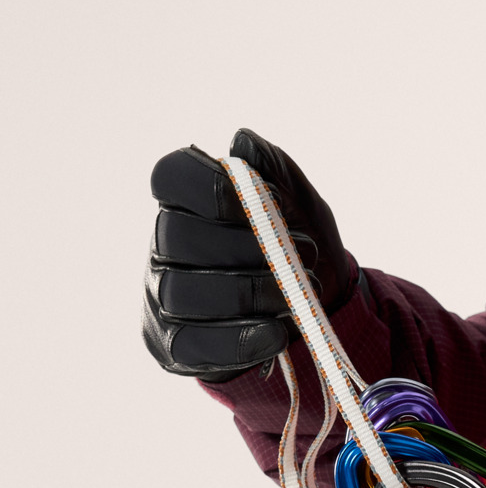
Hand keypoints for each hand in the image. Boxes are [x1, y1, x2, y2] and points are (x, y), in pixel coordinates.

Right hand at [142, 127, 355, 379]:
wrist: (318, 310)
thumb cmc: (298, 246)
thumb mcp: (300, 202)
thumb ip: (273, 169)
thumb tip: (242, 142)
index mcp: (189, 201)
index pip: (172, 176)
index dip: (207, 184)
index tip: (250, 199)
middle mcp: (165, 247)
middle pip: (179, 237)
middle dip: (244, 247)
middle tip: (299, 256)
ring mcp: (164, 297)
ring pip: (184, 293)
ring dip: (247, 294)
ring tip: (294, 297)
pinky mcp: (175, 345)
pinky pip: (192, 344)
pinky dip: (238, 339)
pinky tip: (275, 334)